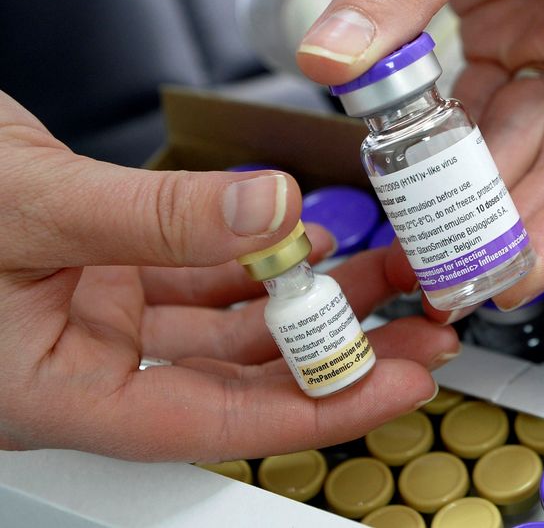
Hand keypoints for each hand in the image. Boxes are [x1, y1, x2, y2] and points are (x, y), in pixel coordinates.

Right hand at [0, 91, 455, 460]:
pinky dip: (259, 261)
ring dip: (311, 301)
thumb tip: (269, 214)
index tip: (397, 385)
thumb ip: (153, 219)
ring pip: (234, 324)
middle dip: (338, 356)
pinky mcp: (113, 272)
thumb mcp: (27, 207)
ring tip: (387, 278)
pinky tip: (308, 240)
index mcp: (61, 389)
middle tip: (418, 334)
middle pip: (243, 379)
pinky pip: (205, 277)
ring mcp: (105, 317)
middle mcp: (92, 362)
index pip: (216, 422)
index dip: (318, 409)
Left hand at [297, 0, 543, 318]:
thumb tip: (328, 58)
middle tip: (450, 274)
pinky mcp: (526, 34)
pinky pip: (497, 106)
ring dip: (476, 191)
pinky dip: (456, 142)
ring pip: (533, 141)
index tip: (518, 275)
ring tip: (424, 240)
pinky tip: (417, 174)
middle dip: (513, 222)